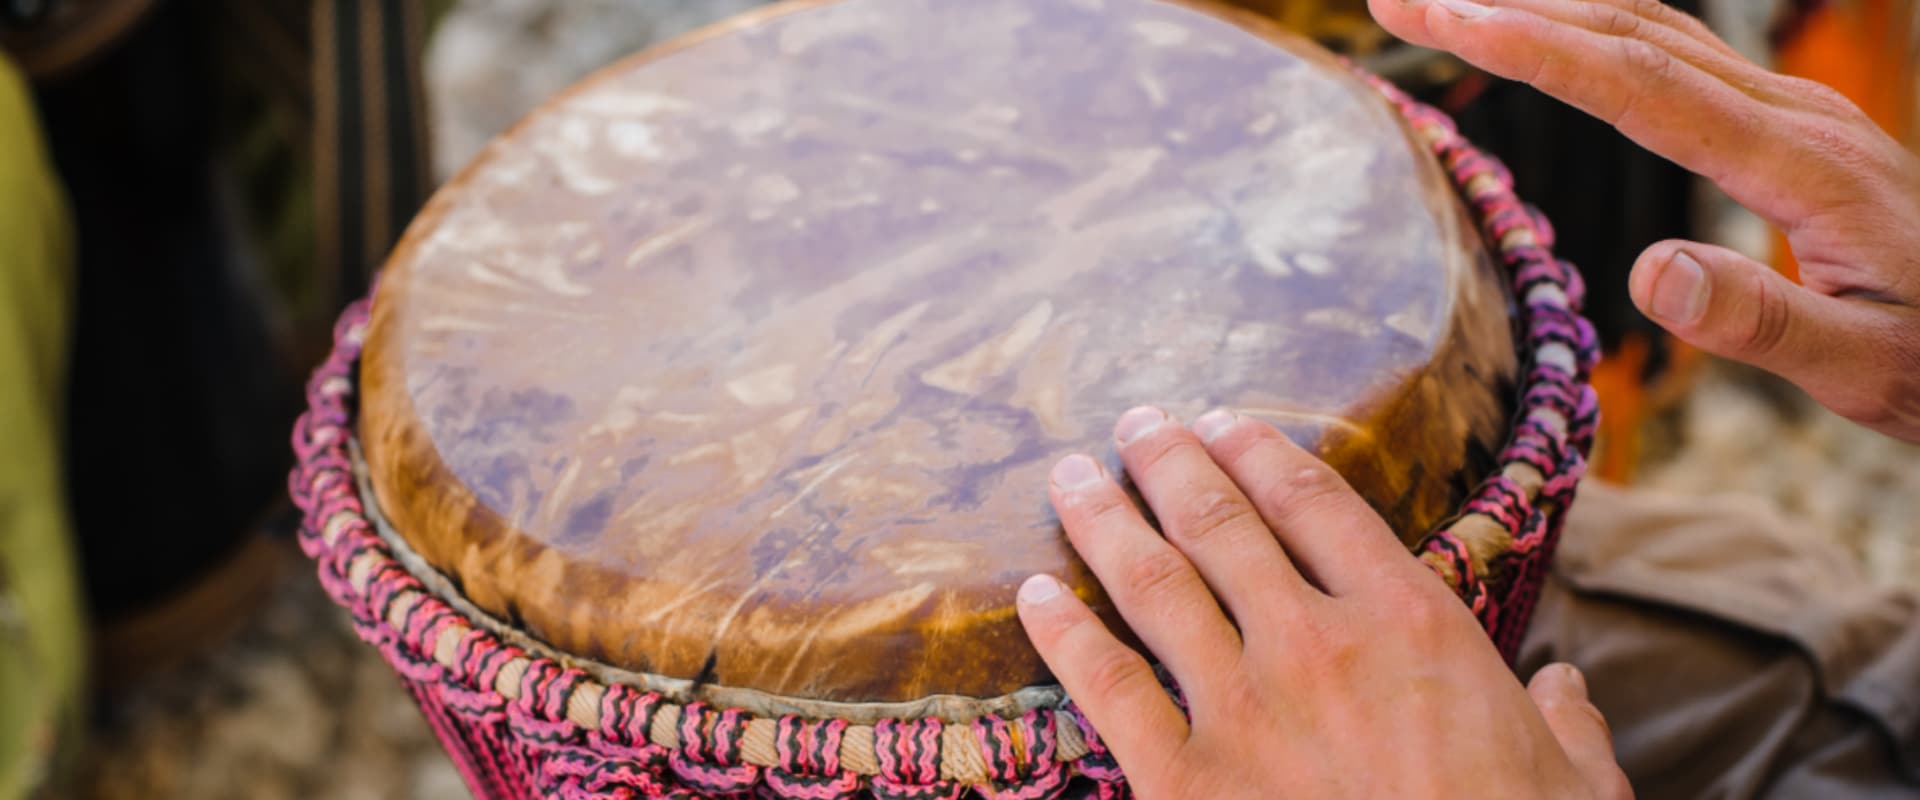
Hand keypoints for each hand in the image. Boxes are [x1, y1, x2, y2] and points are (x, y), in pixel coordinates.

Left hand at [1017, 408, 1631, 798]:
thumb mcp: (1581, 791)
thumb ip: (1567, 727)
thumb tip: (1567, 689)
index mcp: (1414, 627)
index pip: (1319, 506)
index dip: (1262, 452)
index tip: (1224, 422)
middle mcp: (1317, 645)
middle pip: (1222, 522)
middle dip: (1169, 463)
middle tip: (1135, 424)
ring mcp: (1243, 709)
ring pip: (1154, 583)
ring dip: (1104, 519)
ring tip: (1069, 477)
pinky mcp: (1184, 781)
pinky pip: (1107, 688)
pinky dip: (1064, 634)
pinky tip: (1034, 595)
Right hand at [1366, 0, 1919, 441]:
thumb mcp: (1865, 369)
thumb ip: (1762, 320)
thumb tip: (1648, 272)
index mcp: (1802, 165)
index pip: (1643, 87)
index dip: (1536, 49)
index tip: (1446, 22)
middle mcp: (1792, 112)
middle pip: (1631, 31)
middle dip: (1506, 4)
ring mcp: (1792, 108)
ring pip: (1650, 26)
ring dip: (1543, 2)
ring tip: (1443, 2)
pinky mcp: (1786, 121)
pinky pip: (1673, 49)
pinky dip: (1594, 25)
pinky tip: (1553, 26)